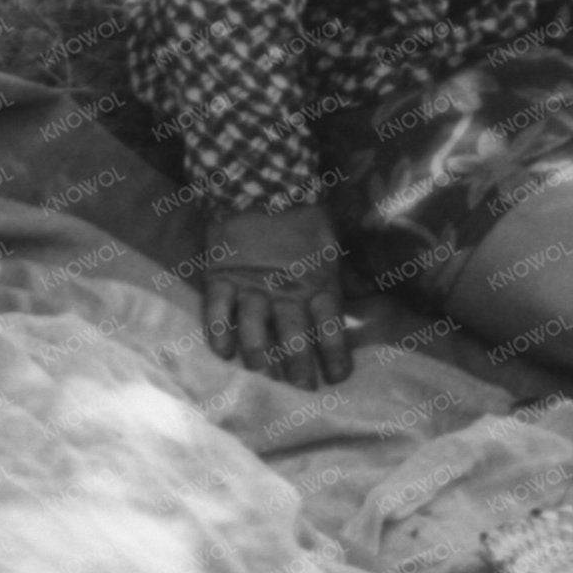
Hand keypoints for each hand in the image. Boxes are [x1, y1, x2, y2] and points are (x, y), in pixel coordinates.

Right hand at [199, 201, 352, 388]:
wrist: (260, 183)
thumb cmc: (302, 217)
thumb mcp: (330, 247)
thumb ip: (336, 280)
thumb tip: (355, 306)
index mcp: (317, 281)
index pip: (330, 327)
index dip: (334, 355)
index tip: (337, 379)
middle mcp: (286, 290)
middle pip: (294, 337)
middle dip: (299, 367)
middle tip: (301, 388)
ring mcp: (252, 285)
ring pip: (256, 330)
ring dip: (260, 357)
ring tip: (264, 375)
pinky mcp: (222, 277)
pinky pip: (217, 311)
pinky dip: (219, 333)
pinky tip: (223, 353)